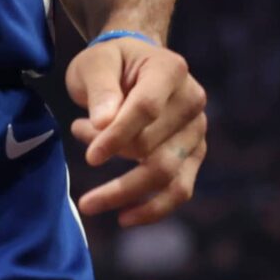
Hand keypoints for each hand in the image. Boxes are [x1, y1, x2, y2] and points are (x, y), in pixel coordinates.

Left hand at [64, 35, 206, 226]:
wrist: (134, 65)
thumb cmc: (111, 62)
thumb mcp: (95, 64)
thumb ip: (100, 90)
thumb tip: (103, 126)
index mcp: (170, 69)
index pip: (147, 108)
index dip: (117, 136)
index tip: (90, 157)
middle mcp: (193, 100)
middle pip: (153, 145)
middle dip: (112, 155)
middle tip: (83, 146)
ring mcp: (197, 130)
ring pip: (167, 174)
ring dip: (127, 193)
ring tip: (90, 202)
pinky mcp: (194, 155)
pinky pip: (180, 189)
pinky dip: (153, 209)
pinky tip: (124, 217)